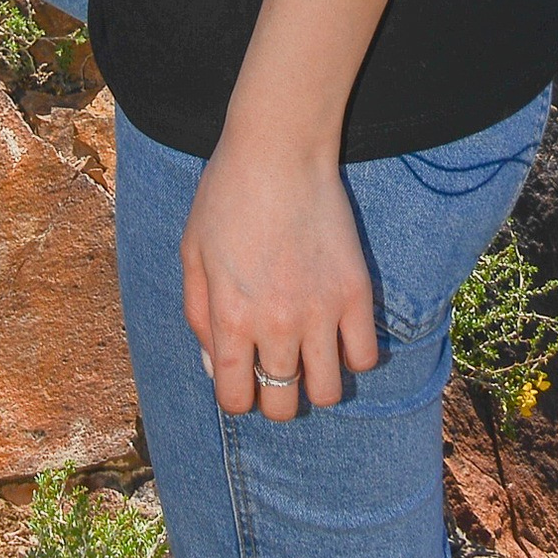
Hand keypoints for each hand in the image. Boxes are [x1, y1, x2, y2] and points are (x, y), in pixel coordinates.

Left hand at [180, 127, 380, 417]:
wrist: (279, 151)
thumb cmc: (226, 197)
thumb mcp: (192, 254)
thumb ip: (199, 316)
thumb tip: (215, 368)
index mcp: (230, 317)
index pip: (236, 399)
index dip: (237, 397)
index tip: (241, 379)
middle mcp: (276, 324)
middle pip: (283, 406)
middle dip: (275, 397)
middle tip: (276, 367)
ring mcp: (321, 311)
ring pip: (328, 392)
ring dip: (316, 381)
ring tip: (308, 353)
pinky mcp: (356, 293)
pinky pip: (365, 358)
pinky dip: (352, 354)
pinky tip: (337, 330)